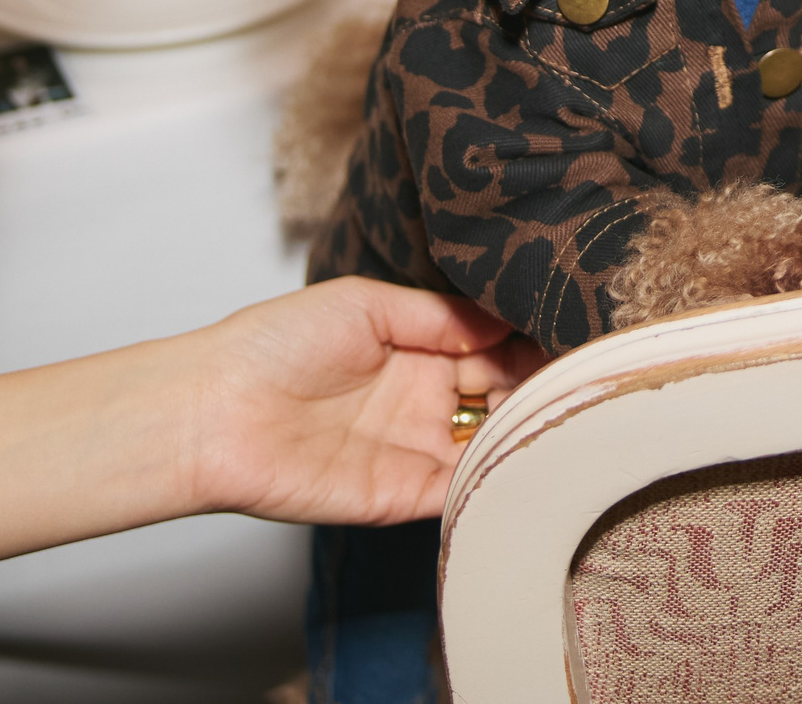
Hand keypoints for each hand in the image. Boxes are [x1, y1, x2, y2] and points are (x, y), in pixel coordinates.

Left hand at [185, 279, 546, 526]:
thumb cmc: (275, 342)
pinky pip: (463, 491)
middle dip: (541, 385)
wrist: (216, 410)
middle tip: (585, 374)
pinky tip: (530, 452)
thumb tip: (505, 319)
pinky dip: (498, 478)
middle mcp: (424, 399)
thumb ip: (441, 316)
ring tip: (573, 410)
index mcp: (417, 347)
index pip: (495, 347)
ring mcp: (416, 449)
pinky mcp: (403, 496)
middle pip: (504, 395)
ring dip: (526, 430)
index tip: (575, 332)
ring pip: (492, 444)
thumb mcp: (367, 304)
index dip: (531, 342)